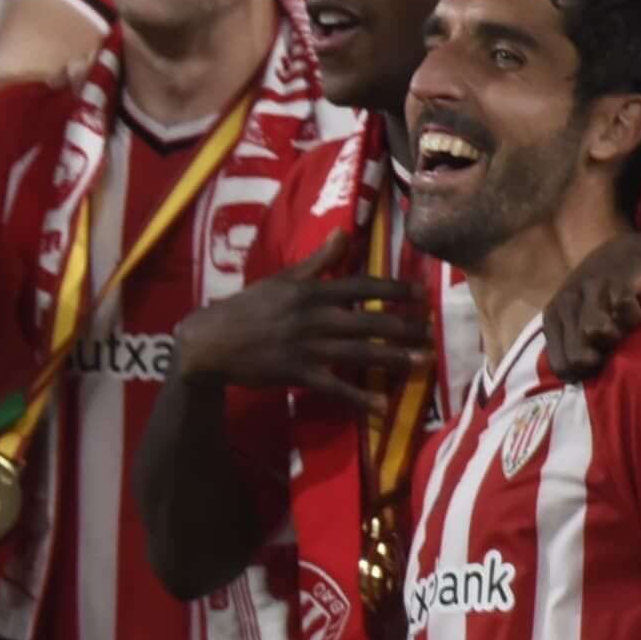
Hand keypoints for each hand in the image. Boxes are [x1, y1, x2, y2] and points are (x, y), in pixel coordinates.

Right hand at [174, 268, 428, 402]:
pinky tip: (381, 406)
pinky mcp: (297, 373)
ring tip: (422, 362)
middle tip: (431, 331)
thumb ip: (317, 261)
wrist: (209, 342)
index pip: (360, 286)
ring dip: (394, 358)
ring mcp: (306, 347)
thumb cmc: (245, 308)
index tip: (420, 293)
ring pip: (359, 352)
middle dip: (403, 326)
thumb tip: (343, 233)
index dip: (393, 290)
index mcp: (310, 291)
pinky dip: (358, 398)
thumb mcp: (280, 279)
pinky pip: (334, 387)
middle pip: (368, 321)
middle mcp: (313, 317)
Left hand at [538, 236, 640, 381]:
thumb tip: (574, 381)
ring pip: (598, 332)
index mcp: (553, 318)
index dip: (581, 374)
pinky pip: (624, 310)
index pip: (561, 365)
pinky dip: (633, 317)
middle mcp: (566, 303)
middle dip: (599, 359)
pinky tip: (634, 311)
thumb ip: (570, 347)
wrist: (625, 255)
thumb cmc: (600, 298)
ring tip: (621, 327)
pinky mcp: (615, 280)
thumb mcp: (576, 321)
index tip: (597, 364)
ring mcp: (590, 289)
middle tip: (612, 346)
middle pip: (579, 356)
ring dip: (617, 336)